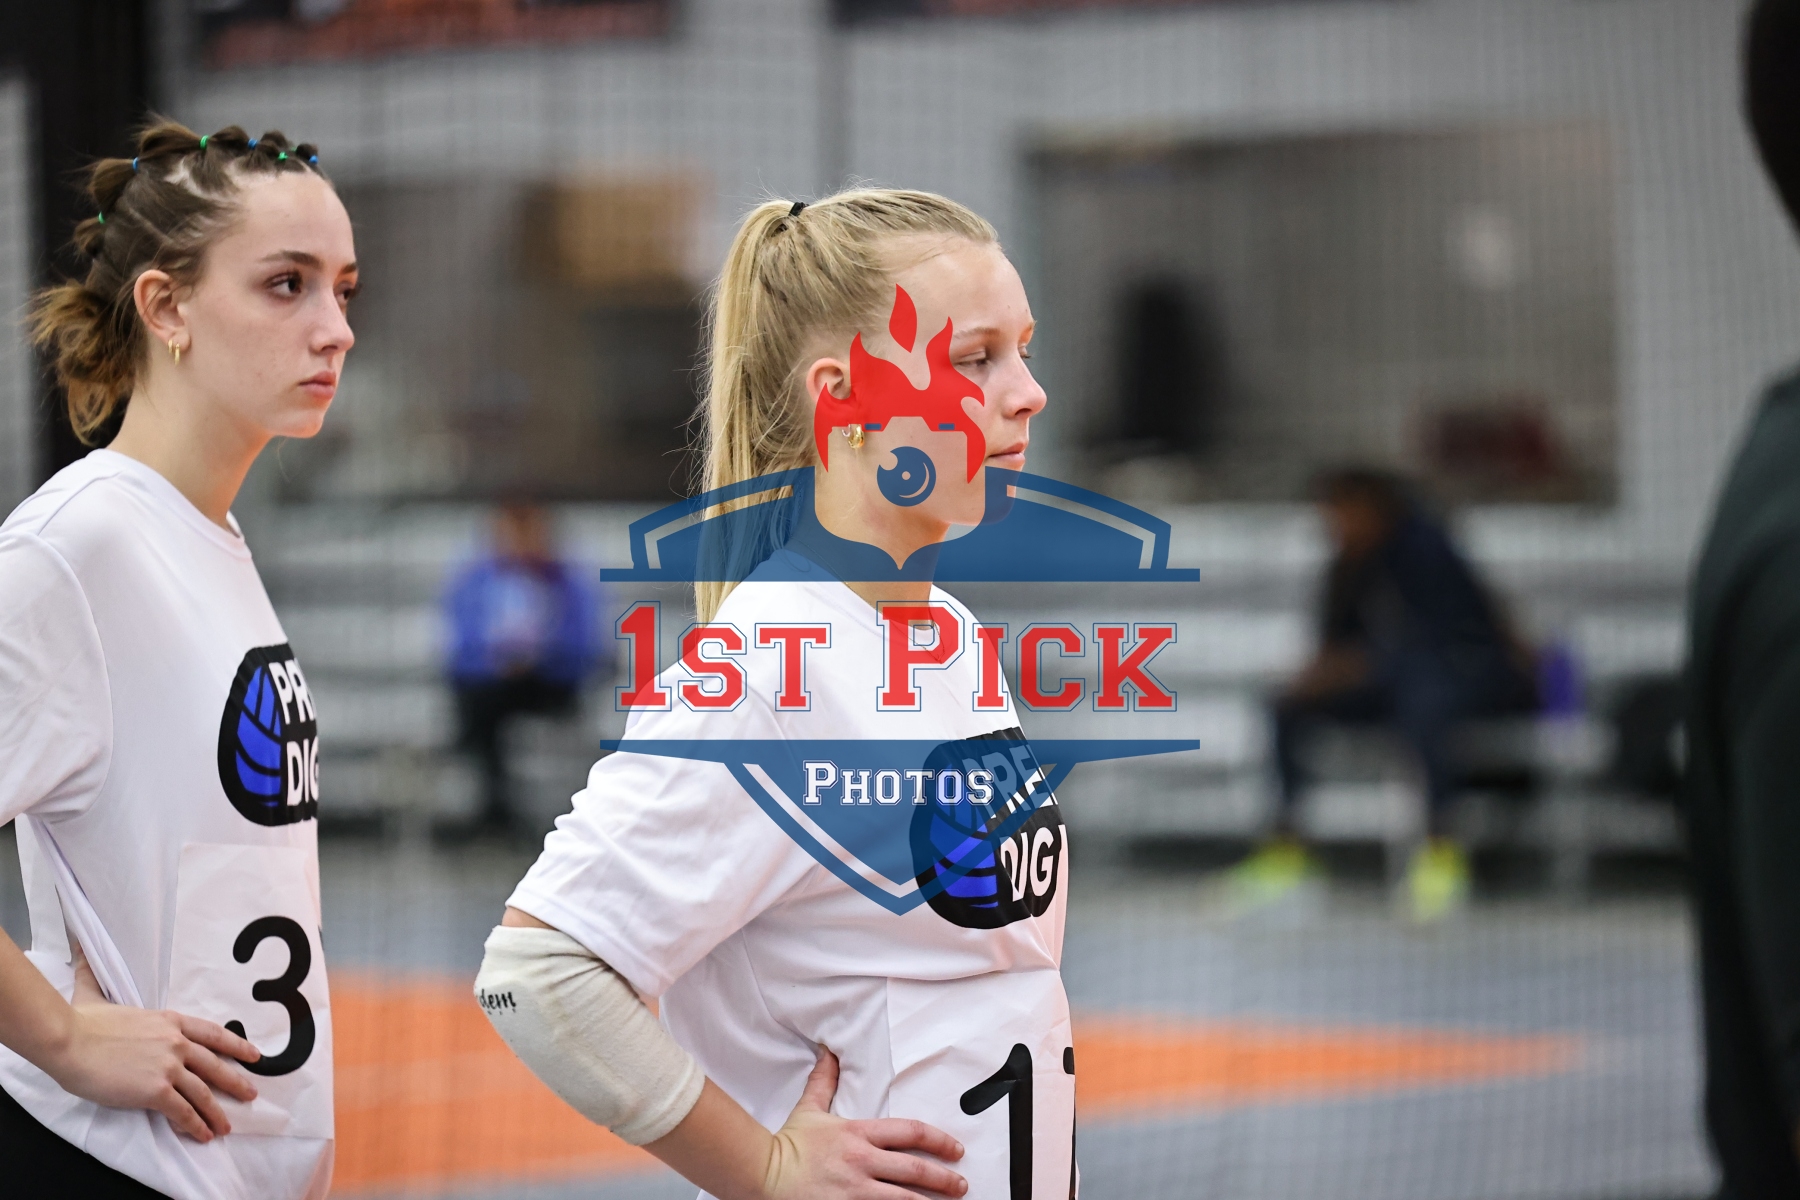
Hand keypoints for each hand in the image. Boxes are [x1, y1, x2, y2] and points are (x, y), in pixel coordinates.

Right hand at [41, 945, 260, 1141]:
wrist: (68, 1040)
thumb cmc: (81, 1021)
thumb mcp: (97, 993)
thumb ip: (97, 977)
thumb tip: (81, 953)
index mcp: (170, 1021)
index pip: (213, 1033)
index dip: (236, 1045)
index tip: (254, 1055)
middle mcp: (176, 1042)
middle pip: (215, 1064)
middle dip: (236, 1082)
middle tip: (250, 1095)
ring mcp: (168, 1066)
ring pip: (203, 1093)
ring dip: (216, 1113)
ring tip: (226, 1127)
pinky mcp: (155, 1090)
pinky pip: (182, 1111)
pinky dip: (195, 1125)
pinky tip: (202, 1134)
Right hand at [762, 1050, 966, 1199]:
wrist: (761, 1174)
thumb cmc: (787, 1145)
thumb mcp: (809, 1109)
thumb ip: (824, 1081)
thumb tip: (828, 1054)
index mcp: (858, 1134)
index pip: (910, 1132)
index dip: (938, 1139)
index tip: (955, 1148)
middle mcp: (861, 1161)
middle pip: (915, 1169)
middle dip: (944, 1178)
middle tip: (960, 1184)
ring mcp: (855, 1190)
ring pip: (905, 1199)